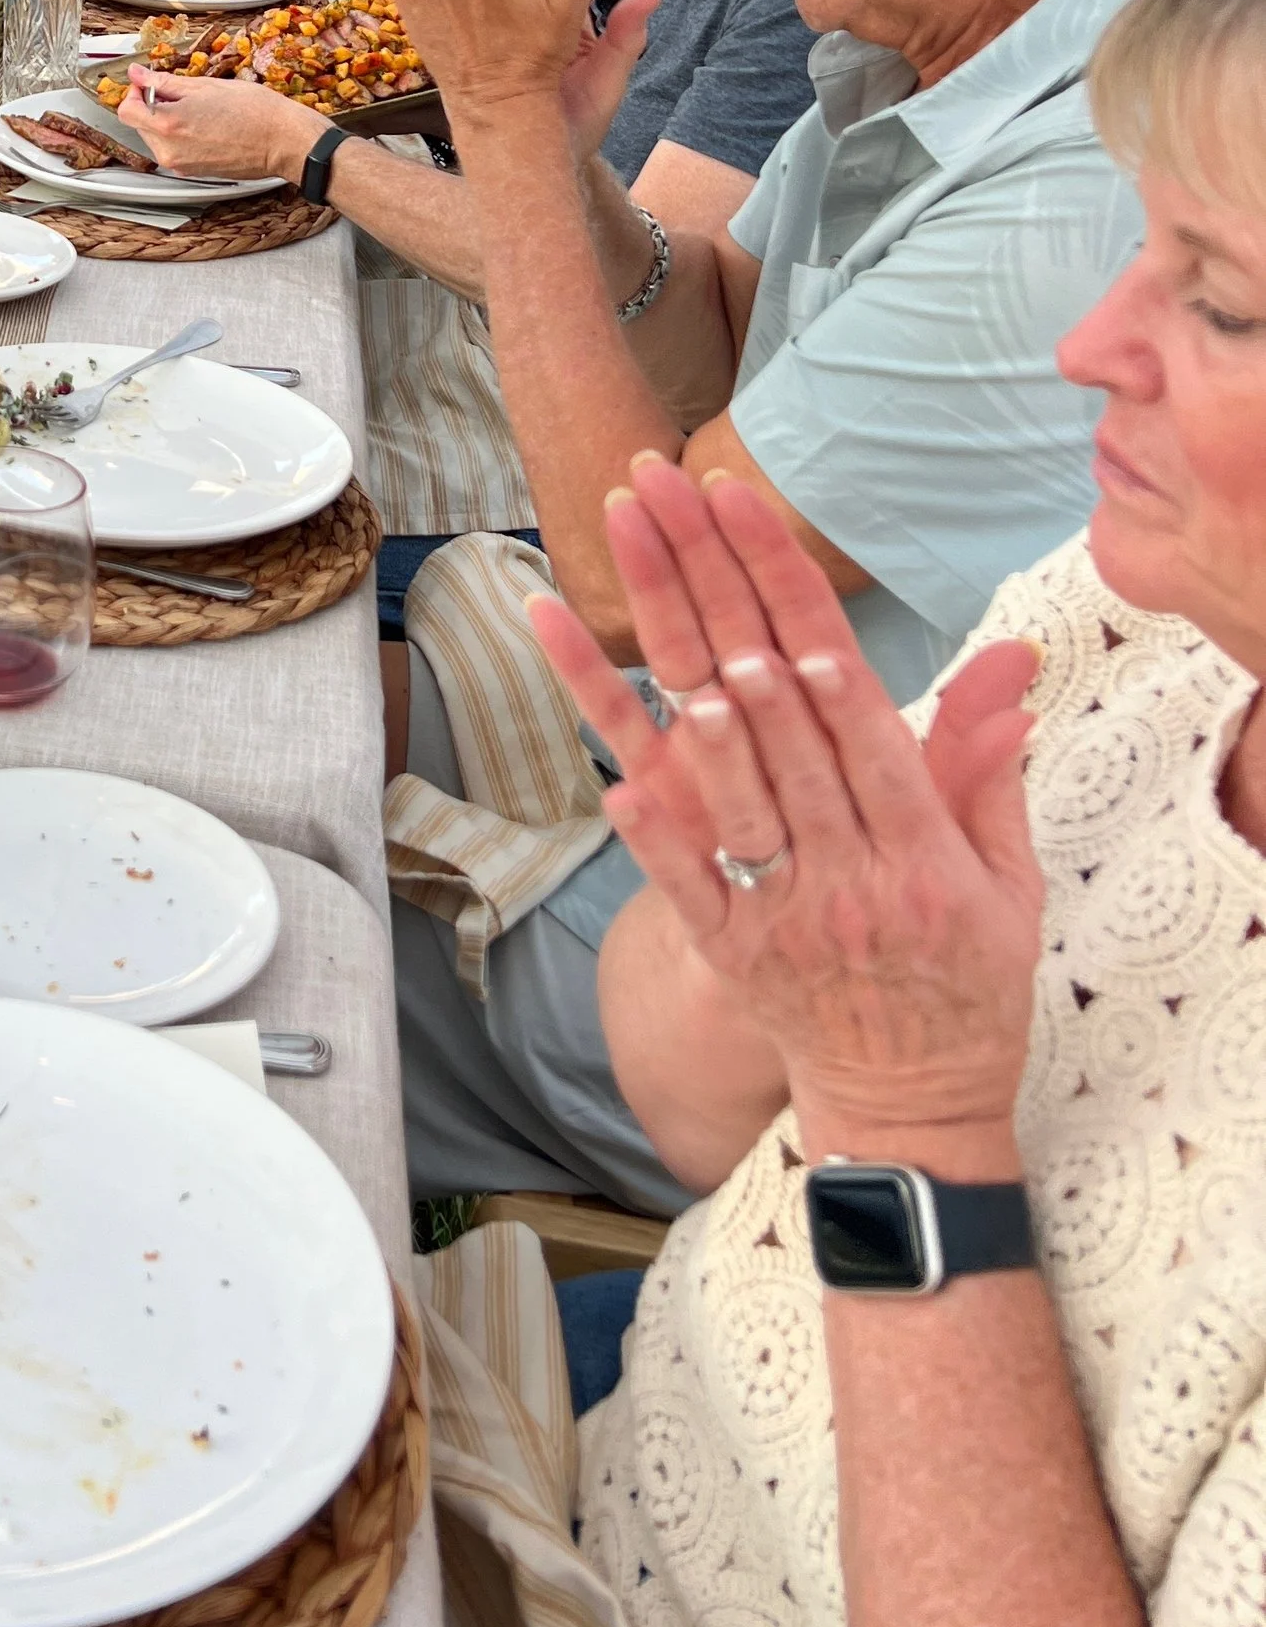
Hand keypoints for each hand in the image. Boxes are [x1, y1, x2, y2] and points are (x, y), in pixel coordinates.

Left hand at [119, 70, 314, 184]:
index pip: (127, 109)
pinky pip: (174, 150)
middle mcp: (170, 151)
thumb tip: (139, 74)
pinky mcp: (193, 172)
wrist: (284, 141)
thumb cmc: (255, 112)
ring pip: (156, 138)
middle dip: (152, 105)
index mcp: (169, 125)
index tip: (149, 82)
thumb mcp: (205, 86)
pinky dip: (180, 135)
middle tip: (182, 92)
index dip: (135, 91)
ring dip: (167, 121)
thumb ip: (165, 81)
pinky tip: (205, 124)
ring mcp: (181, 165)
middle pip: (140, 124)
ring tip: (199, 109)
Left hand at [527, 459, 1042, 1149]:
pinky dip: (653, 839)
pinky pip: (686, 891)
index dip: (815, 626)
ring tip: (661, 626)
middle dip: (730, 611)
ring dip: (700, 718)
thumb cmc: (962, 981)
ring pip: (738, 802)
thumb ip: (988, 773)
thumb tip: (1011, 671)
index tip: (771, 545)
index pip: (865, 720)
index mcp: (922, 850)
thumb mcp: (1005, 884)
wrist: (911, 1110)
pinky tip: (615, 782)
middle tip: (679, 515)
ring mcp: (785, 915)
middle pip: (785, 729)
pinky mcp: (732, 955)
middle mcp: (850, 876)